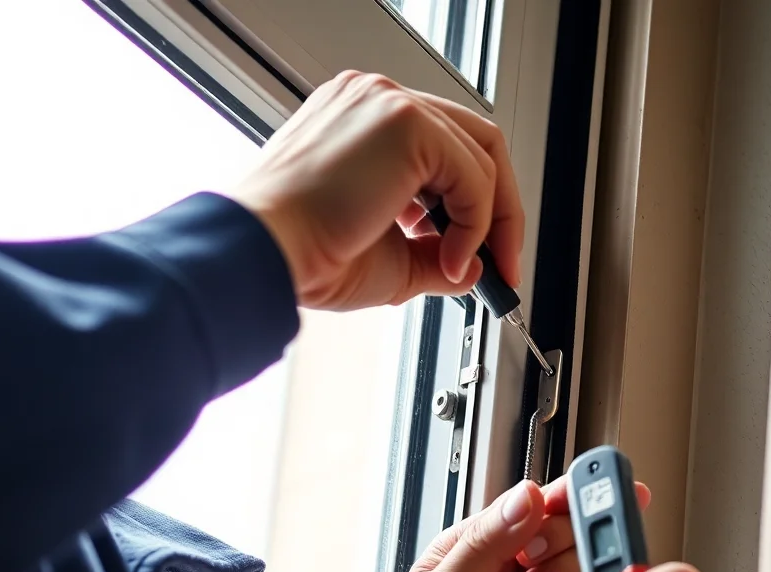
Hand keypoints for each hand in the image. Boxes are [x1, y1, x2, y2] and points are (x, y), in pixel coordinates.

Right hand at [229, 71, 523, 310]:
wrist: (267, 255)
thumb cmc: (304, 256)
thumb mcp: (388, 260)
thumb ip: (435, 255)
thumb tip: (474, 267)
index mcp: (362, 124)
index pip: (441, 151)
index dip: (470, 207)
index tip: (480, 255)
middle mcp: (375, 102)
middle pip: (472, 142)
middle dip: (497, 210)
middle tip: (503, 264)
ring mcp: (388, 103)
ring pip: (479, 154)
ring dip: (488, 222)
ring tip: (467, 271)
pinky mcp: (403, 120)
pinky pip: (473, 173)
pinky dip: (476, 224)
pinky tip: (450, 260)